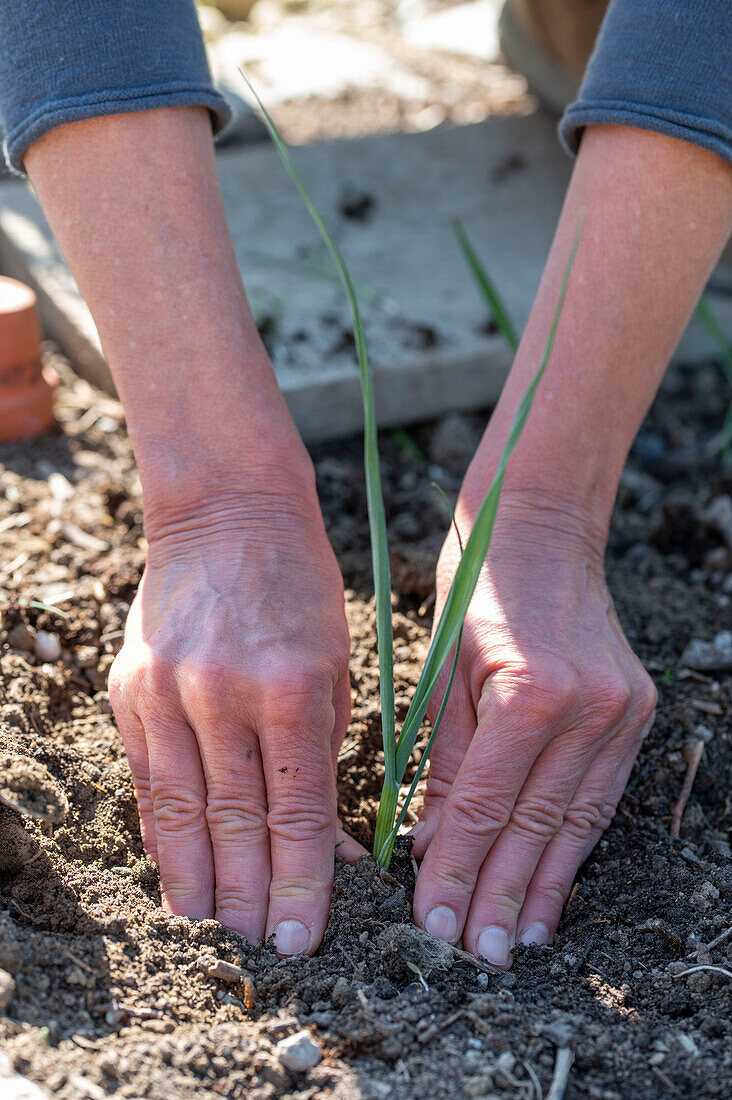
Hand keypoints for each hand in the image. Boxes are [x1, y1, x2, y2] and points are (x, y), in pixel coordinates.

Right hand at [109, 472, 362, 953]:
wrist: (227, 513)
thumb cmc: (301, 587)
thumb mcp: (338, 663)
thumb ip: (329, 753)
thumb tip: (333, 844)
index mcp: (294, 688)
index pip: (297, 812)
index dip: (302, 883)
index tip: (305, 937)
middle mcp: (225, 695)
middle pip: (235, 823)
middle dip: (252, 897)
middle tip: (263, 948)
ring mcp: (169, 691)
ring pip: (181, 811)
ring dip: (199, 881)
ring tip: (214, 929)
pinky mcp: (131, 687)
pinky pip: (147, 777)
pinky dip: (160, 831)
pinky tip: (173, 873)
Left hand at [411, 491, 655, 964]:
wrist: (541, 527)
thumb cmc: (474, 590)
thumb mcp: (441, 672)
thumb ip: (440, 764)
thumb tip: (428, 847)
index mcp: (529, 691)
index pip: (485, 805)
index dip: (457, 870)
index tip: (433, 921)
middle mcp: (587, 707)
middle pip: (536, 823)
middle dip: (501, 894)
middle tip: (477, 953)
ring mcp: (620, 709)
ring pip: (578, 819)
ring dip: (547, 885)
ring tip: (521, 939)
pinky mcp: (634, 710)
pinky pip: (601, 792)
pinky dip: (575, 842)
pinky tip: (556, 883)